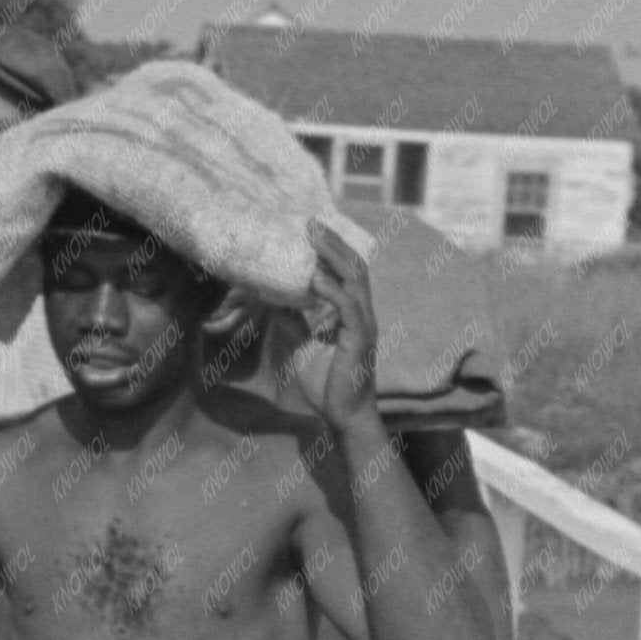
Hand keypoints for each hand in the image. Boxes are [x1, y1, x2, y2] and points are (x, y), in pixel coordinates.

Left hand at [273, 228, 381, 431]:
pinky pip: (348, 308)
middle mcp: (362, 312)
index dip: (332, 248)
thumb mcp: (303, 345)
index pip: (347, 270)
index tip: (310, 229)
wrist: (343, 417)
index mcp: (352, 312)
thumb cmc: (327, 384)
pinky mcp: (360, 339)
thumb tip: (276, 300)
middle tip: (309, 222)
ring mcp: (364, 324)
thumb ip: (295, 321)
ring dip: (333, 257)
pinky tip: (316, 279)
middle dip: (332, 242)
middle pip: (353, 266)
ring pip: (355, 280)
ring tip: (313, 238)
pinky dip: (333, 291)